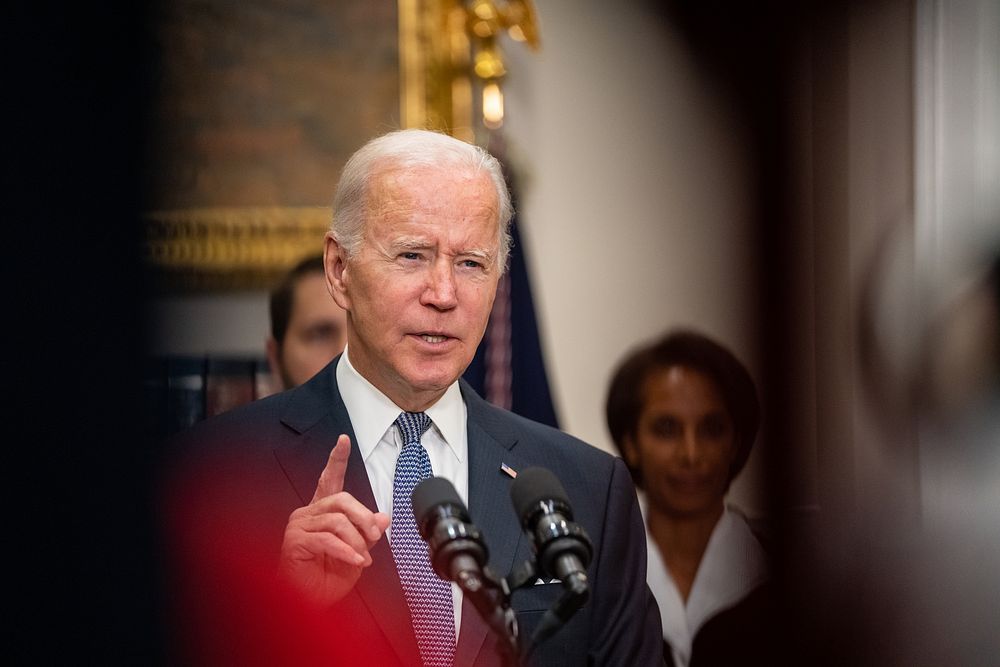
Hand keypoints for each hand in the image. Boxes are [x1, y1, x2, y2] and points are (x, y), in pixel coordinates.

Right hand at [278, 435, 389, 605]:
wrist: (308, 602)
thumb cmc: (327, 577)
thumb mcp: (357, 552)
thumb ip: (367, 533)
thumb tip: (384, 517)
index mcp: (321, 511)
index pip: (329, 479)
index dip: (337, 459)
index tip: (344, 440)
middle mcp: (308, 513)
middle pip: (342, 499)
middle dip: (364, 517)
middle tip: (374, 536)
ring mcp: (298, 526)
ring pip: (337, 521)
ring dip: (357, 540)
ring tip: (362, 556)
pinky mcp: (295, 542)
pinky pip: (328, 540)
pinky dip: (347, 551)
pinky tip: (356, 561)